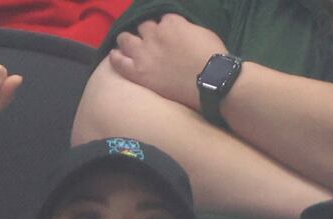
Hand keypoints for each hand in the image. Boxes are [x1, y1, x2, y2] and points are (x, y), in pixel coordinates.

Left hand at [109, 14, 227, 110]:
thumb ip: (189, 29)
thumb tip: (183, 31)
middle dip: (149, 34)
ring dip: (129, 41)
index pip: (164, 20)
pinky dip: (116, 57)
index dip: (168, 29)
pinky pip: (118, 62)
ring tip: (132, 48)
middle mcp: (154, 34)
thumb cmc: (216, 62)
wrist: (215, 85)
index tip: (173, 38)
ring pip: (125, 39)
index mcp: (172, 23)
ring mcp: (144, 53)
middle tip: (156, 45)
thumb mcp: (206, 35)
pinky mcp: (139, 72)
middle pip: (144, 27)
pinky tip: (117, 56)